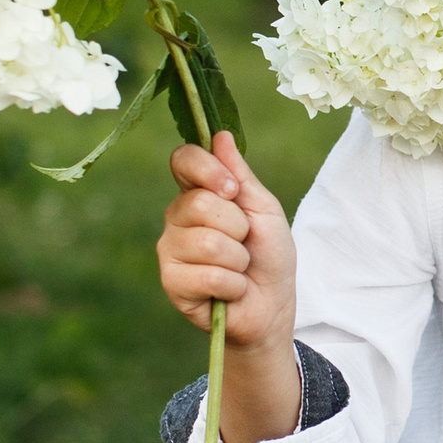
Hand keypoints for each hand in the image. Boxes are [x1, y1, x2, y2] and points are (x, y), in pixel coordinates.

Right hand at [158, 133, 296, 350]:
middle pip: (200, 203)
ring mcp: (170, 250)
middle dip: (238, 227)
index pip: (182, 160)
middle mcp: (176, 218)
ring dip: (238, 260)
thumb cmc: (268, 256)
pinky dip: (234, 285)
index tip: (232, 190)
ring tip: (239, 269)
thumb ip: (240, 176)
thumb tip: (220, 135)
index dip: (206, 169)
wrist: (272, 306)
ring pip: (207, 242)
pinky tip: (231, 290)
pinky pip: (209, 275)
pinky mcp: (172, 283)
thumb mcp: (263, 210)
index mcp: (197, 193)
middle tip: (244, 244)